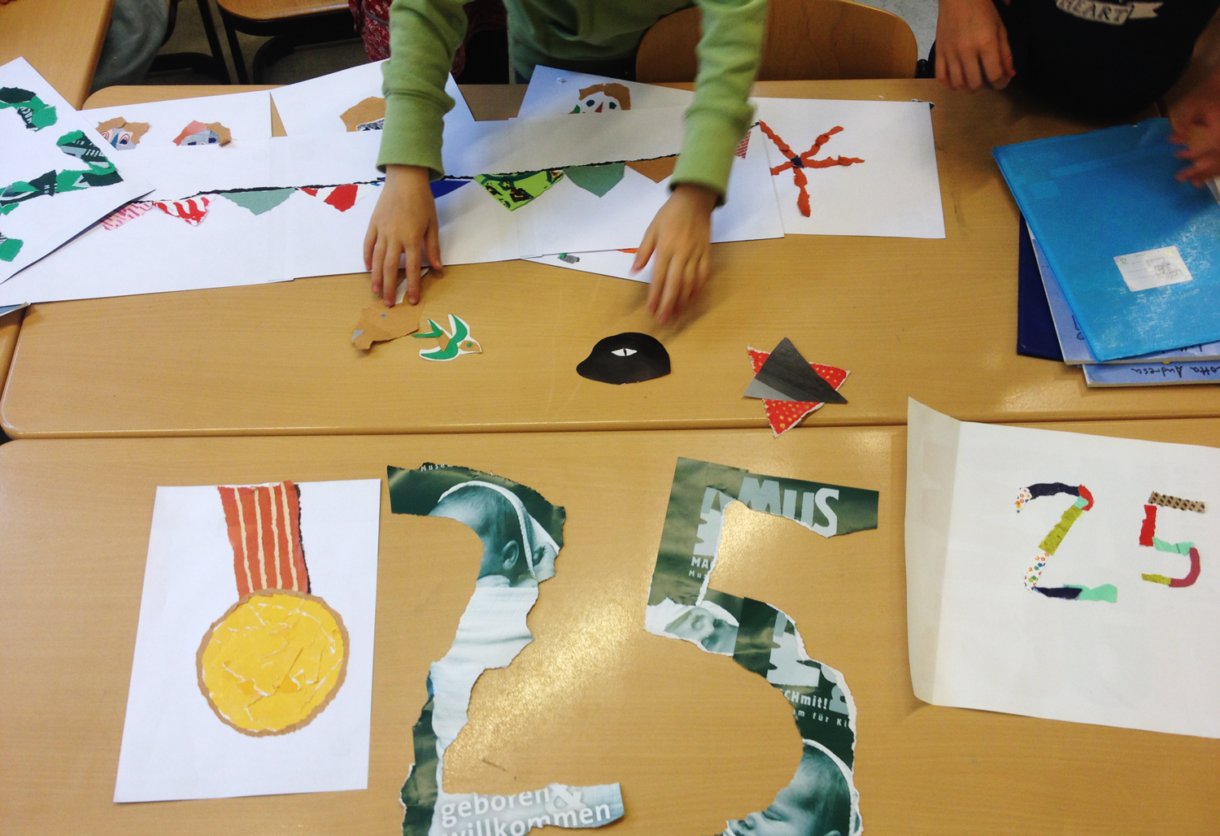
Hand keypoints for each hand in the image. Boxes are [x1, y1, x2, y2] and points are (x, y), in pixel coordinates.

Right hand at [363, 164, 441, 305]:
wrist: (405, 178)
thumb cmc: (422, 200)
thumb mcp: (432, 224)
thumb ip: (433, 247)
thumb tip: (438, 268)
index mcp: (412, 238)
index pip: (412, 268)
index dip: (413, 286)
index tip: (412, 300)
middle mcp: (395, 237)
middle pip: (390, 268)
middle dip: (390, 288)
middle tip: (389, 303)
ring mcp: (381, 231)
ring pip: (376, 259)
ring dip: (376, 277)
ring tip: (376, 291)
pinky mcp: (373, 224)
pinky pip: (368, 244)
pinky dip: (367, 257)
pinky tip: (368, 268)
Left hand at [634, 184, 716, 323]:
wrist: (695, 199)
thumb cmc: (670, 213)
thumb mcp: (652, 228)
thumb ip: (644, 250)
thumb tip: (635, 270)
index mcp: (666, 247)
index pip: (659, 276)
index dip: (655, 295)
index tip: (651, 309)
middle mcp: (682, 253)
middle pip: (675, 284)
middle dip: (669, 304)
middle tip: (663, 320)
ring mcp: (696, 254)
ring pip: (690, 283)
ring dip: (683, 301)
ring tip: (676, 315)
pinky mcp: (706, 253)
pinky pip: (703, 275)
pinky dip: (697, 289)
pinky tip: (692, 299)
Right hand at [935, 0, 1014, 91]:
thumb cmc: (982, 10)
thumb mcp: (1000, 29)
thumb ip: (1005, 54)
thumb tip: (1009, 74)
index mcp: (986, 43)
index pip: (995, 75)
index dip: (1001, 84)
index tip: (1002, 81)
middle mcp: (967, 51)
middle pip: (975, 84)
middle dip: (984, 87)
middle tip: (987, 81)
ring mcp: (951, 53)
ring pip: (958, 84)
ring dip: (967, 88)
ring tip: (973, 82)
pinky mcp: (939, 52)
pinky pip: (941, 77)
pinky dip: (950, 85)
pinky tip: (957, 82)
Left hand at [1170, 65, 1219, 186]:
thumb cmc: (1214, 93)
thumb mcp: (1197, 105)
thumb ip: (1185, 123)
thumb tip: (1172, 139)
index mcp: (1219, 134)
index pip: (1203, 149)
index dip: (1188, 154)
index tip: (1176, 154)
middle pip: (1214, 163)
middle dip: (1197, 172)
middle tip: (1180, 178)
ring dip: (1209, 175)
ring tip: (1194, 184)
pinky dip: (1218, 170)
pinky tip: (1208, 176)